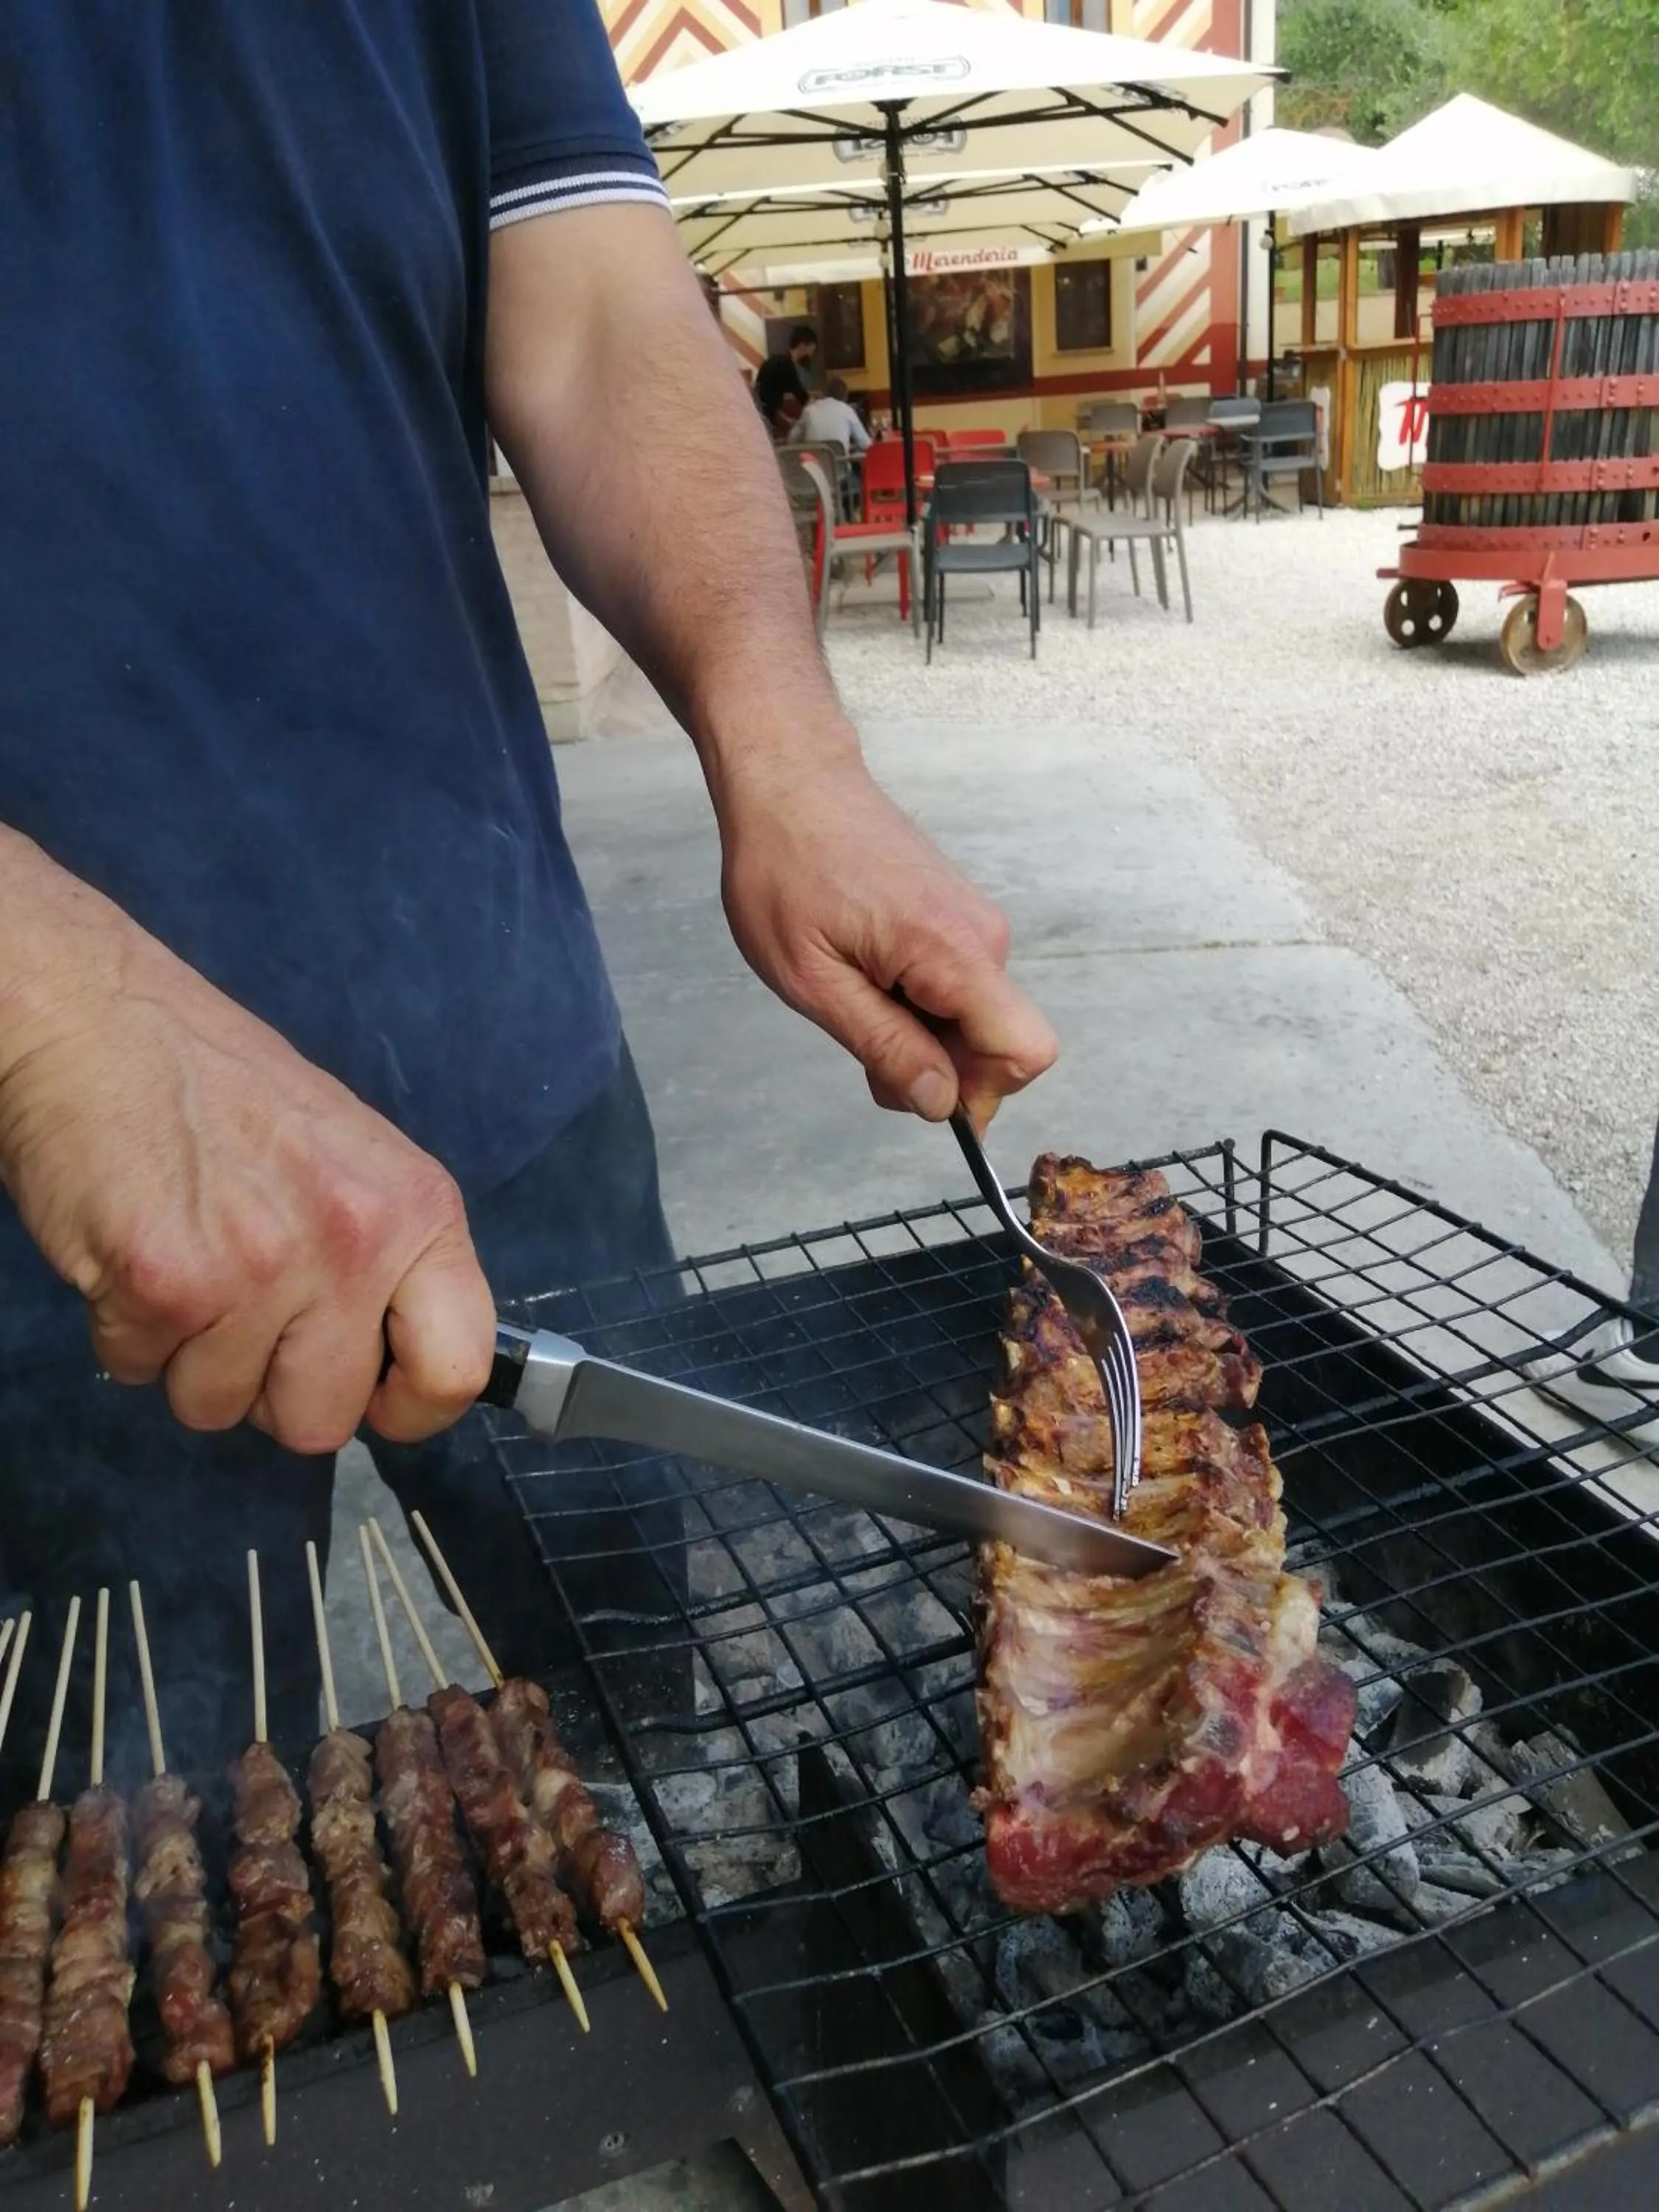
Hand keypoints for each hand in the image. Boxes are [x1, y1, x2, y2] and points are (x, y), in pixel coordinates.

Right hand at [0, 929, 495, 1451]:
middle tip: (241, 1316)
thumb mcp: (352, 1162)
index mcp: (416, 1211)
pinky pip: (141, 1373)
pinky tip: (133, 1254)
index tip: (369, 1398)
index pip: (458, 1369)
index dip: (409, 1410)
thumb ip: (385, 1262)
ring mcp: (260, 1268)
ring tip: (182, 1265)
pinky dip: (125, 1332)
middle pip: (322, 1422)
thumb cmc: (223, 1091)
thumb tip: (389, 1373)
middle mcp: (353, 1243)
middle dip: (270, 1392)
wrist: (100, 1020)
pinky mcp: (166, 1285)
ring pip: (219, 1408)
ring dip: (188, 1359)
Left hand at [718, 751, 1057, 1126]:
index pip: (1025, 1051)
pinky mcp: (958, 918)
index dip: (980, 1093)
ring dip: (921, 1036)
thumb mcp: (814, 980)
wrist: (790, 781)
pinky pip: (958, 989)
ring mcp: (975, 925)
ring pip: (973, 1020)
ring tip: (852, 996)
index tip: (912, 1089)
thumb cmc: (786, 870)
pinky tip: (865, 977)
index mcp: (954, 953)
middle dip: (938, 1070)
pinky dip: (918, 1005)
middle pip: (998, 1044)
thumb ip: (884, 1046)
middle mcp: (983, 938)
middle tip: (861, 1047)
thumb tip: (941, 1104)